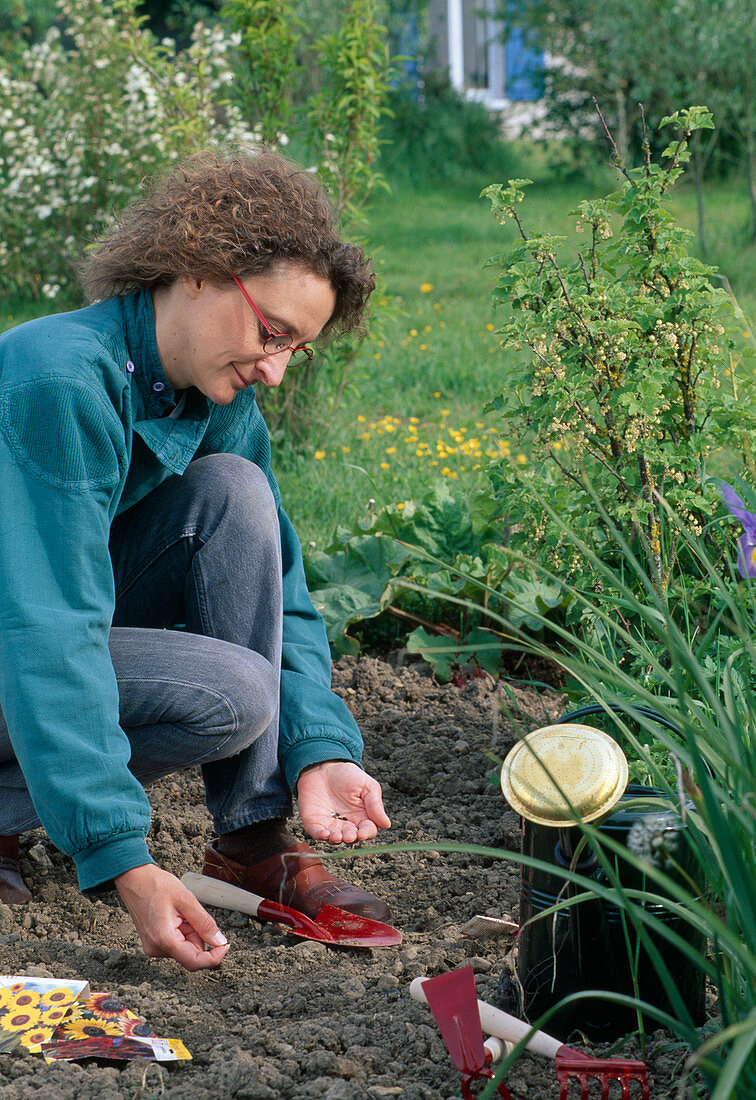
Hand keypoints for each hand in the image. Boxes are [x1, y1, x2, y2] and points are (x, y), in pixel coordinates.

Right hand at [115, 863, 229, 971]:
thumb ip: (205, 923)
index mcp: (165, 940)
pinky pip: (175, 943)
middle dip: (199, 936)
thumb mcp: (187, 900)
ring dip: (190, 932)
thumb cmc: (156, 885)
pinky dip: (182, 931)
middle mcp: (157, 949)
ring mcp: (153, 947)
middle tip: (192, 914)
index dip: (214, 957)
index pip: (195, 963)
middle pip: (190, 954)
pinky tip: (174, 915)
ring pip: (184, 948)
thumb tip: (219, 941)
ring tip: (180, 912)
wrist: (134, 878)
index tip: (225, 944)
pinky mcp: (153, 942)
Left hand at [296, 760, 390, 843]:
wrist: (324, 765)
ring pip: (335, 839)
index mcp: (362, 817)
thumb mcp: (367, 786)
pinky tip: (324, 834)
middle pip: (351, 838)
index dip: (366, 833)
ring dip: (336, 840)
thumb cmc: (347, 775)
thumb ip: (375, 805)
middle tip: (349, 835)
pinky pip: (317, 833)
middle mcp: (347, 824)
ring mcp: (330, 824)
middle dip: (350, 839)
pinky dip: (320, 836)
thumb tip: (386, 824)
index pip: (368, 830)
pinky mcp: (314, 821)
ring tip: (337, 836)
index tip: (363, 832)